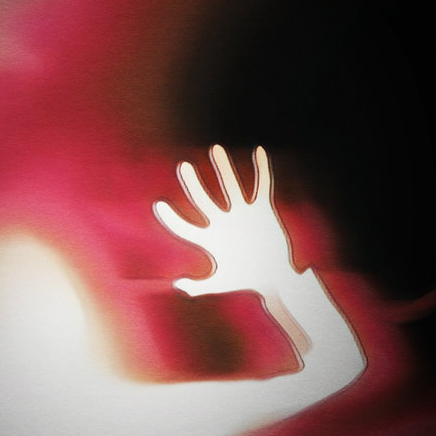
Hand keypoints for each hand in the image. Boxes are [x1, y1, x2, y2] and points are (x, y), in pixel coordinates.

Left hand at [154, 145, 297, 297]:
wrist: (276, 278)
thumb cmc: (248, 281)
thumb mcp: (222, 283)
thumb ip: (201, 286)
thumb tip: (179, 286)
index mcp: (211, 239)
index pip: (186, 226)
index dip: (172, 218)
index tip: (159, 205)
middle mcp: (223, 222)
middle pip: (204, 200)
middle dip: (193, 183)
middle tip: (183, 166)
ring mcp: (243, 214)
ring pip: (231, 186)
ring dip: (223, 167)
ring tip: (215, 148)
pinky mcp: (263, 210)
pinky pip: (262, 186)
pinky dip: (262, 169)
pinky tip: (259, 151)